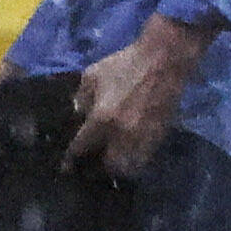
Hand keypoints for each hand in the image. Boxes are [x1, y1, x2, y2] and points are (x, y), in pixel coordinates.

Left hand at [69, 15, 212, 175]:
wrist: (163, 62)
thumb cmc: (126, 64)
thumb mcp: (93, 75)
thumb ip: (81, 98)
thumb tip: (78, 115)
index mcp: (101, 119)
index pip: (81, 147)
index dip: (71, 159)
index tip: (67, 167)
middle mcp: (121, 135)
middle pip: (107, 166)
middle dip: (97, 168)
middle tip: (92, 164)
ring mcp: (142, 138)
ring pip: (128, 166)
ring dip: (118, 167)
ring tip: (111, 162)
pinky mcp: (158, 136)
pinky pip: (144, 158)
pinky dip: (134, 160)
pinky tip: (129, 154)